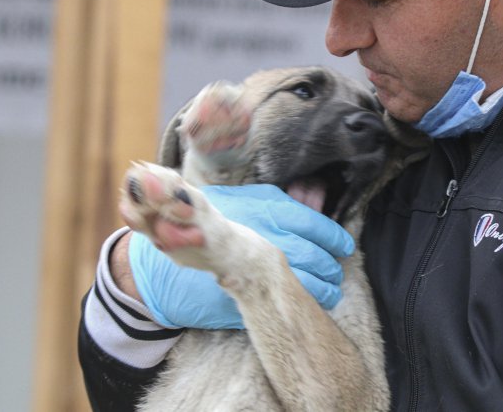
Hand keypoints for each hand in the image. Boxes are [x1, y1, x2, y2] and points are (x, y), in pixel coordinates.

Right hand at [127, 184, 354, 328]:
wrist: (160, 263)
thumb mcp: (246, 201)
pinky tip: (307, 304)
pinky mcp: (246, 297)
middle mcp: (267, 237)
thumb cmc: (206, 225)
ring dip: (324, 287)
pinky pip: (286, 303)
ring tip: (329, 288)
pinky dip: (303, 305)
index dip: (335, 238)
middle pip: (317, 256)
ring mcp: (257, 269)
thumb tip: (318, 197)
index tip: (343, 246)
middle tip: (336, 270)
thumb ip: (283, 202)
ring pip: (307, 282)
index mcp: (269, 210)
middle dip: (332, 266)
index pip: (317, 225)